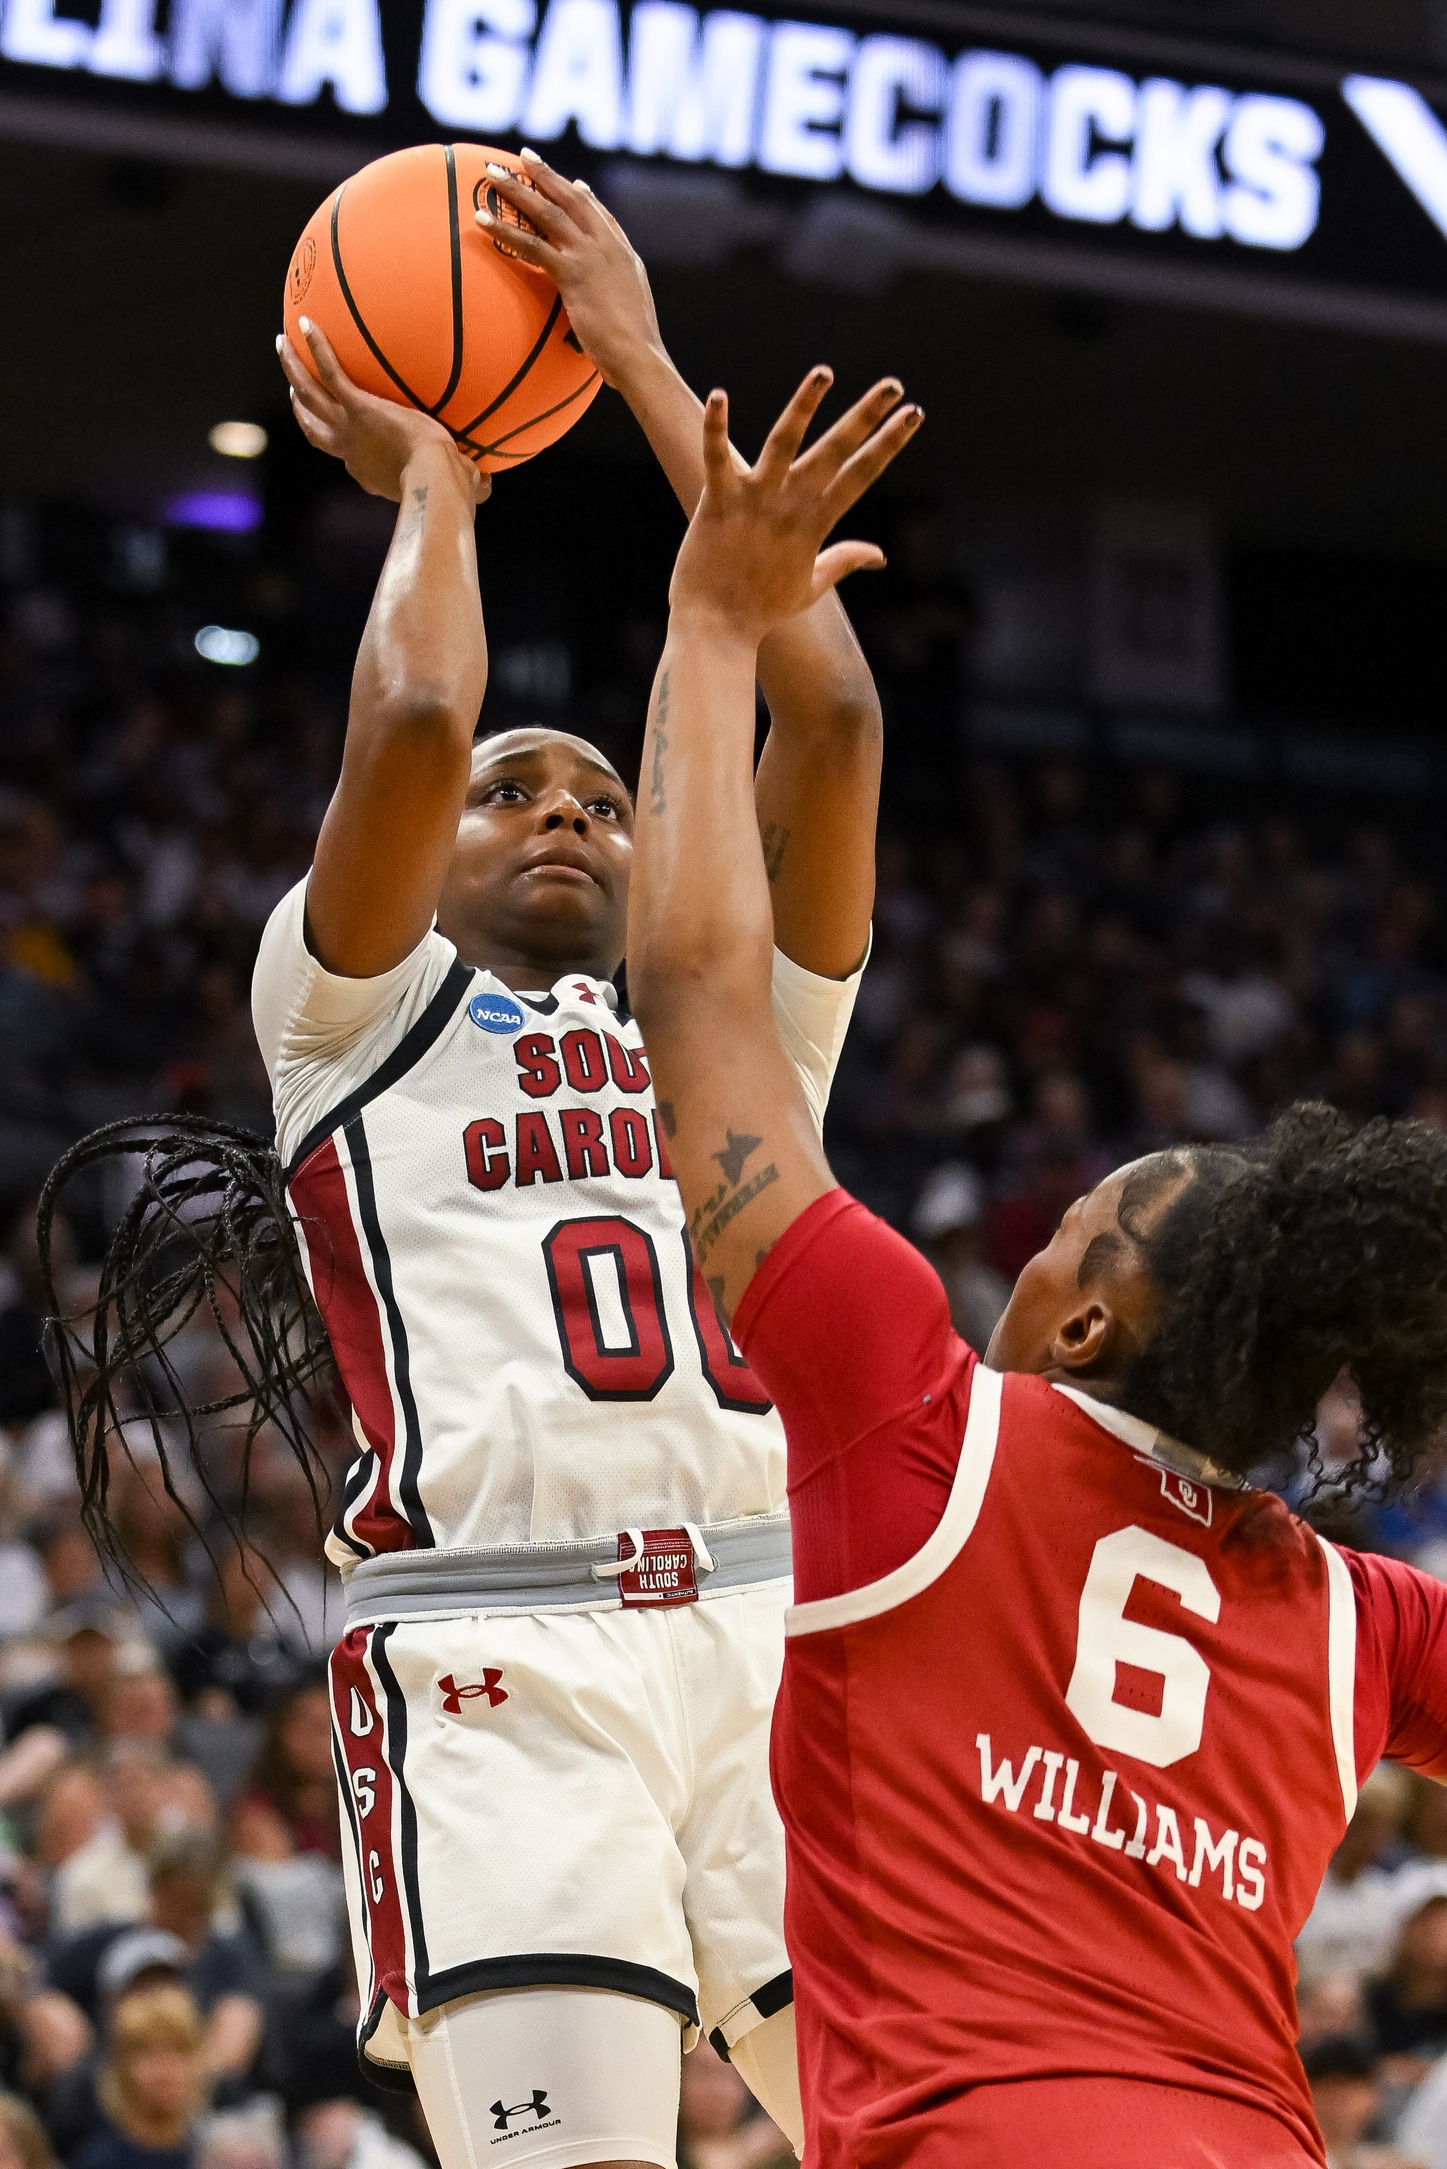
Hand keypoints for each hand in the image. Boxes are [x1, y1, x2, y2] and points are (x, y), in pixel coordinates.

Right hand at [277, 320, 489, 504]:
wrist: (434, 479)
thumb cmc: (451, 488)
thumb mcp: (460, 487)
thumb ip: (474, 486)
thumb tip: (489, 485)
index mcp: (369, 472)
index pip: (352, 458)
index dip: (346, 446)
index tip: (348, 434)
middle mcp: (350, 451)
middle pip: (314, 428)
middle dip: (302, 409)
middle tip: (294, 392)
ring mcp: (348, 428)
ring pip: (309, 395)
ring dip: (293, 370)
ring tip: (282, 345)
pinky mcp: (356, 406)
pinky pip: (330, 370)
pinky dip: (316, 347)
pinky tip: (305, 322)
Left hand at [476, 150, 662, 389]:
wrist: (639, 356)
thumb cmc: (636, 348)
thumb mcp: (632, 311)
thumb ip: (619, 294)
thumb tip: (612, 302)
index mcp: (623, 254)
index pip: (600, 214)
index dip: (582, 195)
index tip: (569, 181)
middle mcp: (606, 246)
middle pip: (572, 199)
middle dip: (545, 175)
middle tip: (523, 156)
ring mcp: (589, 257)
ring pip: (548, 213)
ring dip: (517, 190)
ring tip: (492, 173)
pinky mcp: (571, 273)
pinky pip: (532, 245)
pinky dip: (505, 230)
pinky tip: (482, 219)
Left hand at [669, 369, 921, 643]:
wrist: (715, 630)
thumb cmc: (760, 610)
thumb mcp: (811, 587)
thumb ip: (844, 560)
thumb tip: (880, 555)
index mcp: (814, 524)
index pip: (861, 475)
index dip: (889, 444)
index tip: (914, 415)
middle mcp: (790, 507)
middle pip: (835, 453)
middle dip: (866, 417)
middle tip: (894, 385)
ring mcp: (754, 502)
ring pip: (783, 444)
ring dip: (803, 406)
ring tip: (824, 372)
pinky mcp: (717, 501)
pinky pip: (715, 457)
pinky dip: (716, 426)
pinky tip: (718, 394)